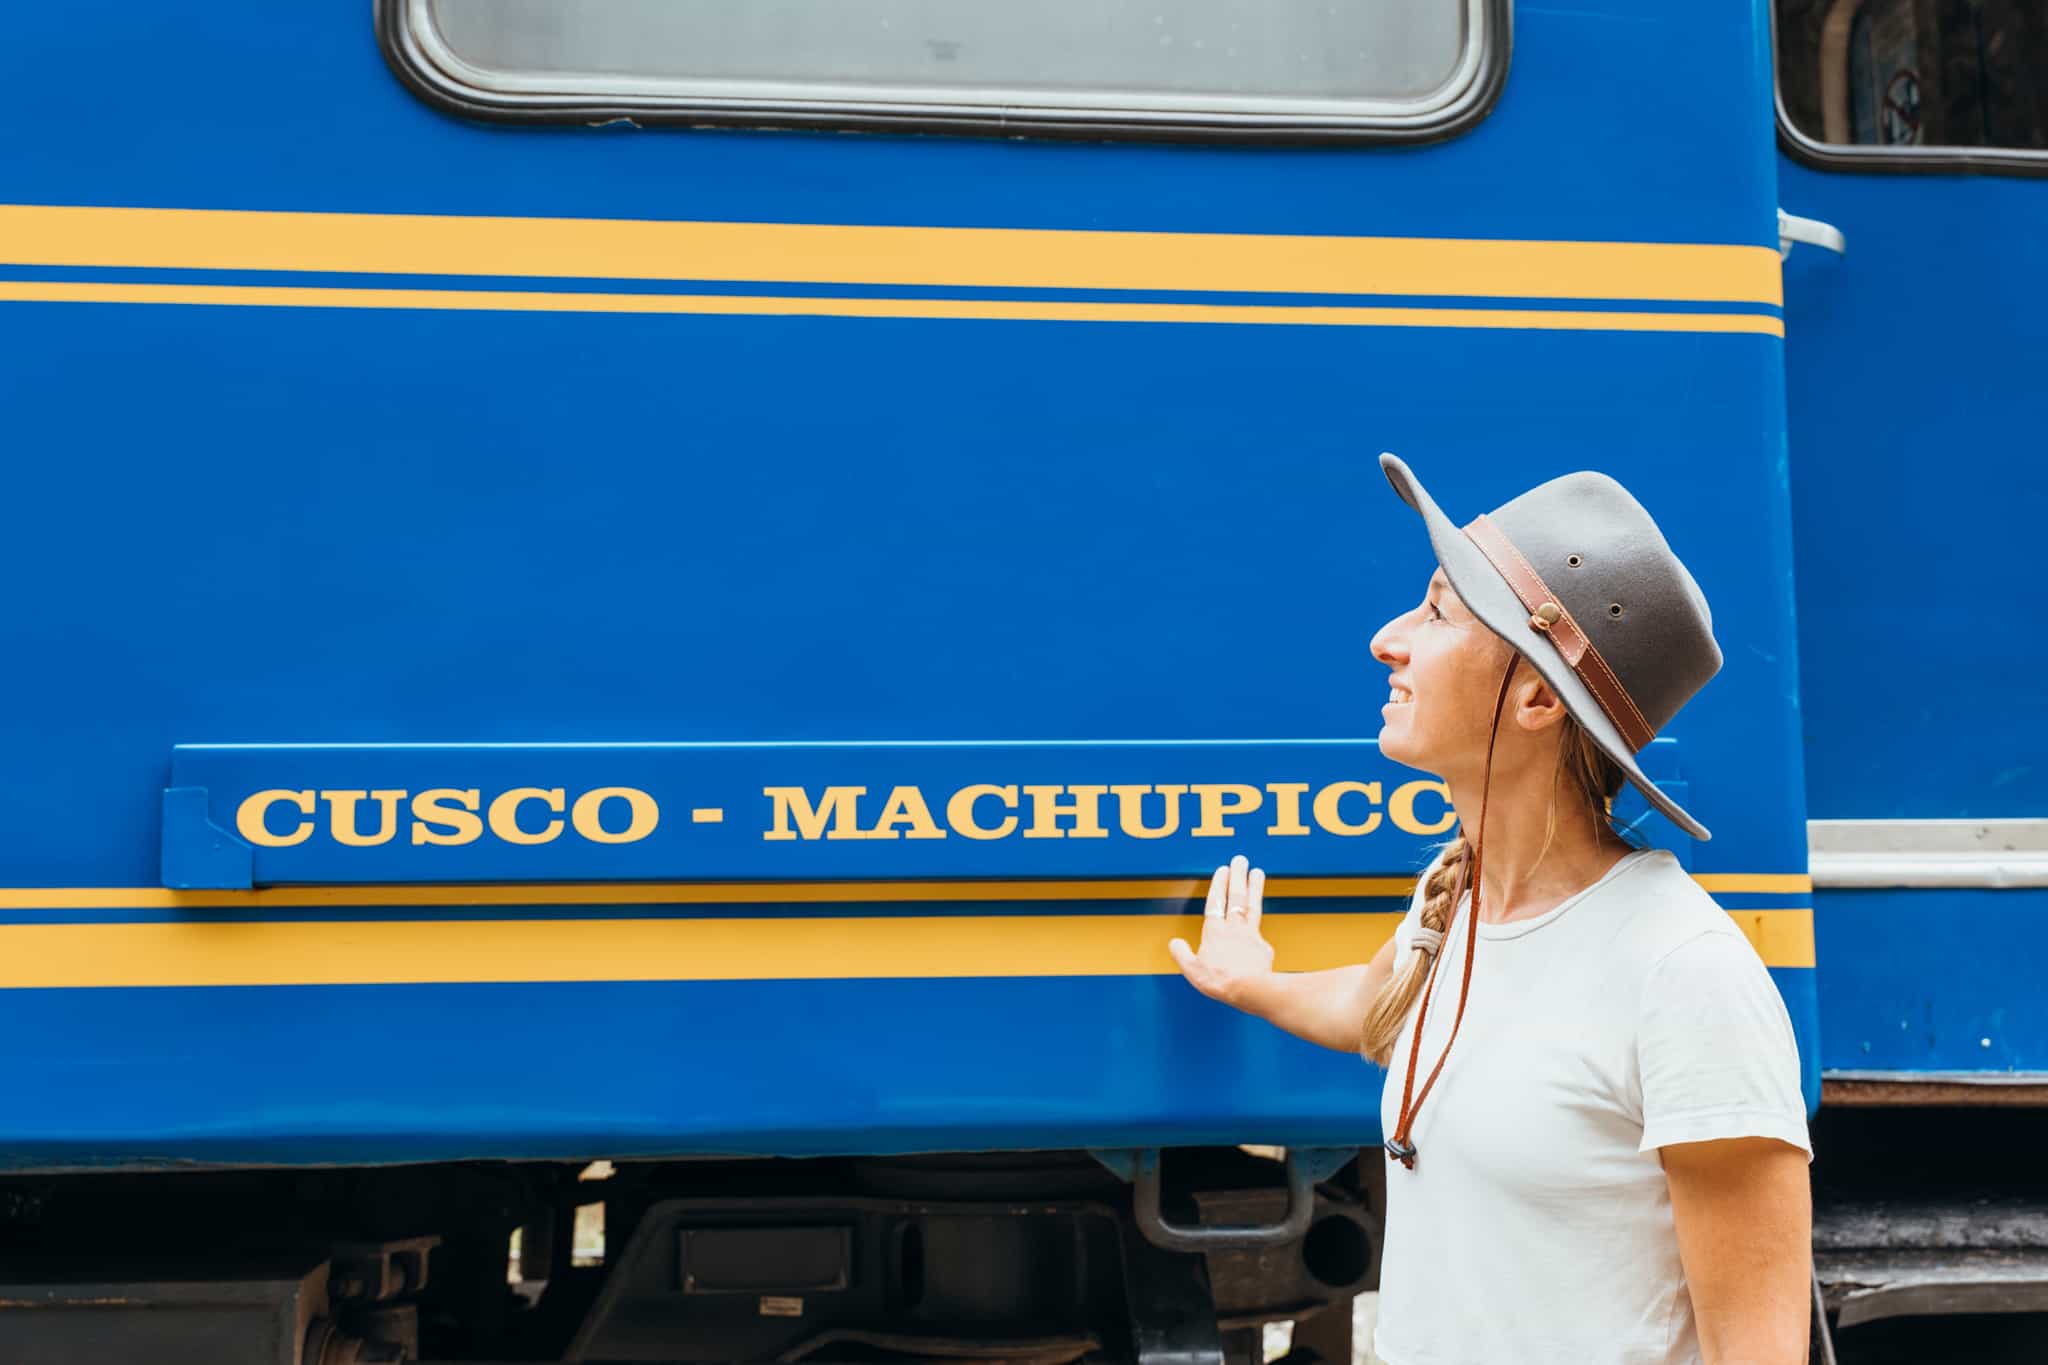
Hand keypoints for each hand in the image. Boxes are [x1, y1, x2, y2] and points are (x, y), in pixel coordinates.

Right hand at [1169, 854, 1273, 1005]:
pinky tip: (1260, 918)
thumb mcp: (1191, 970)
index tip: (1223, 869)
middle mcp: (1233, 929)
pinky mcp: (1263, 947)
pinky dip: (1258, 922)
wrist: (1250, 989)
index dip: (1219, 885)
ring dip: (1254, 887)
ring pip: (1252, 906)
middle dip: (1238, 877)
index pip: (1216, 902)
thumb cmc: (1219, 981)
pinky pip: (1260, 930)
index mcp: (1214, 932)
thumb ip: (1182, 954)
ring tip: (1257, 871)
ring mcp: (1251, 936)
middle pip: (1236, 897)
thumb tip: (1174, 942)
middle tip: (1240, 860)